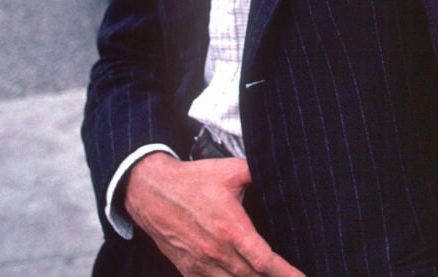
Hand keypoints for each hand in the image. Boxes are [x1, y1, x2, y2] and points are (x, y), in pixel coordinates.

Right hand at [124, 153, 303, 276]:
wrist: (151, 192)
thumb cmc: (193, 180)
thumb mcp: (231, 171)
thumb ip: (259, 175)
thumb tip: (281, 174)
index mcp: (232, 229)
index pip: (265, 261)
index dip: (285, 273)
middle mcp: (217, 252)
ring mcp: (201, 264)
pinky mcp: (188, 269)